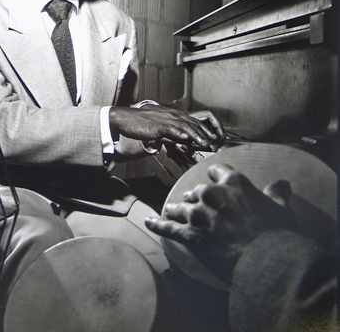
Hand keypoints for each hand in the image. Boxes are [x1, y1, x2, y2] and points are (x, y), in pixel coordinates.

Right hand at [109, 105, 223, 152]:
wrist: (125, 119)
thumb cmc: (140, 124)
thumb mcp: (160, 127)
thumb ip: (172, 133)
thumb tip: (182, 140)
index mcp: (173, 115)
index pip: (193, 122)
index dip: (204, 131)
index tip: (212, 140)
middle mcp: (171, 115)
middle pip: (192, 124)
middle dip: (204, 134)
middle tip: (213, 144)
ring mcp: (164, 119)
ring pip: (184, 127)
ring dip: (196, 135)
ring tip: (204, 143)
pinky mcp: (156, 125)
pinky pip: (170, 129)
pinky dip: (179, 133)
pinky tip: (186, 138)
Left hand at [145, 164, 296, 279]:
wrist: (267, 260)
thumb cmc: (276, 232)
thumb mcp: (280, 207)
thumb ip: (276, 192)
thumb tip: (283, 184)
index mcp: (232, 183)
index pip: (216, 170)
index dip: (215, 175)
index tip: (213, 179)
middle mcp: (212, 195)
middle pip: (197, 191)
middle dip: (195, 197)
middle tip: (193, 202)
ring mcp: (199, 215)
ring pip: (181, 208)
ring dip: (175, 209)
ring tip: (170, 210)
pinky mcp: (191, 235)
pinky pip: (169, 228)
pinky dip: (157, 225)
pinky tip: (148, 222)